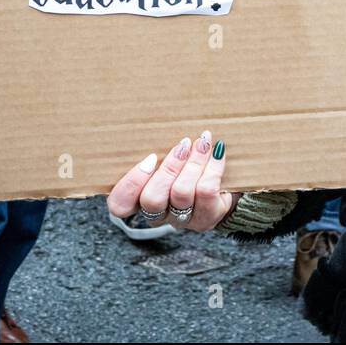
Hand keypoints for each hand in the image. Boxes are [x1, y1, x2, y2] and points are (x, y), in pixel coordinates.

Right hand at [106, 130, 234, 231]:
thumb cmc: (188, 169)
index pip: (120, 204)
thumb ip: (159, 153)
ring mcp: (182, 220)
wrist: (225, 189)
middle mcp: (158, 215)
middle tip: (183, 144)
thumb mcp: (168, 161)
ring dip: (194, 162)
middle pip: (152, 199)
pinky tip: (217, 151)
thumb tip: (159, 124)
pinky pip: (206, 191)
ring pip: (182, 193)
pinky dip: (213, 167)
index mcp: (140, 201)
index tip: (151, 157)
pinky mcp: (206, 218)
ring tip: (203, 142)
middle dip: (169, 167)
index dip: (131, 183)